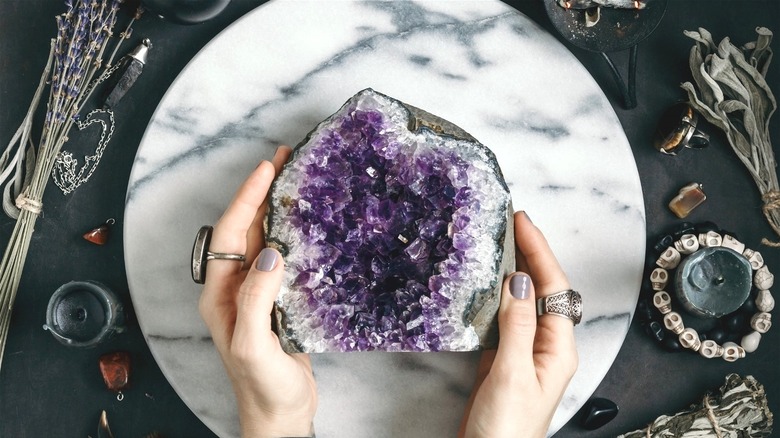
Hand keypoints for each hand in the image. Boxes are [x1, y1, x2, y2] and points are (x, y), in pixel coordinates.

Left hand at [199, 146, 316, 437]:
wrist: (280, 412)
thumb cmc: (261, 385)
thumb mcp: (253, 342)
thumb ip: (257, 297)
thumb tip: (270, 252)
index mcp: (220, 292)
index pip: (230, 232)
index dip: (248, 197)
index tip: (267, 168)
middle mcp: (234, 286)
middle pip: (244, 227)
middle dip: (261, 191)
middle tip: (283, 160)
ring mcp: (255, 291)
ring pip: (262, 237)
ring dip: (275, 207)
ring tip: (294, 179)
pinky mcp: (276, 299)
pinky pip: (281, 256)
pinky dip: (291, 232)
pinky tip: (307, 223)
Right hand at [459, 211, 577, 437]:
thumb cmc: (507, 429)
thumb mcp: (513, 373)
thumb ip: (517, 326)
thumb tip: (518, 281)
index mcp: (558, 349)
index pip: (553, 288)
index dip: (539, 252)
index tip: (522, 223)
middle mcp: (545, 346)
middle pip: (542, 289)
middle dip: (531, 254)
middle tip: (512, 222)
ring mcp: (524, 352)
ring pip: (522, 300)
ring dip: (514, 270)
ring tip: (501, 242)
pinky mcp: (503, 359)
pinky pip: (504, 317)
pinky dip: (495, 295)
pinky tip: (485, 284)